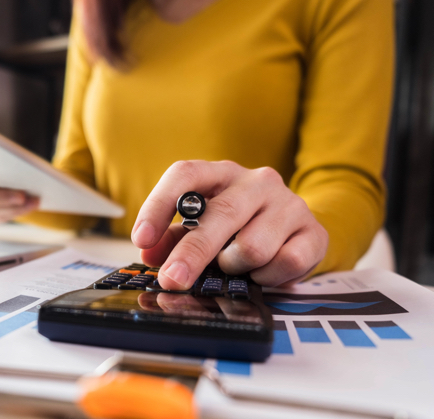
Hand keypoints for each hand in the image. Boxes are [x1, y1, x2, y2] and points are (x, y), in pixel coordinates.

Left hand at [131, 160, 327, 288]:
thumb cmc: (239, 228)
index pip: (185, 175)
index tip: (142, 238)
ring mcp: (288, 203)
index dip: (158, 206)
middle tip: (172, 280)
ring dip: (235, 266)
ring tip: (234, 265)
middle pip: (219, 215)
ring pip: (252, 246)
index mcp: (220, 174)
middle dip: (192, 253)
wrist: (296, 231)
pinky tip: (263, 272)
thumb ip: (173, 239)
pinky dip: (267, 277)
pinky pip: (285, 263)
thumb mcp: (202, 227)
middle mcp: (255, 181)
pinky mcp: (313, 231)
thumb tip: (151, 253)